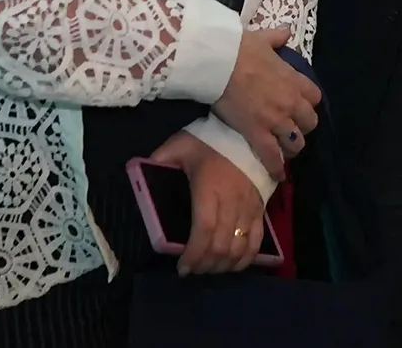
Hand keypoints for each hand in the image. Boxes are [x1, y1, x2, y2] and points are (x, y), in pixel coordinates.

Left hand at [151, 129, 266, 275]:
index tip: (182, 267)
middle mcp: (231, 201)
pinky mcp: (260, 209)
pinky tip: (233, 266)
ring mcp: (248, 207)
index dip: (194, 253)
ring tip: (208, 269)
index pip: (203, 229)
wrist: (249, 130)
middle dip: (204, 264)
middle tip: (192, 270)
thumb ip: (161, 158)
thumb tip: (140, 171)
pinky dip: (246, 258)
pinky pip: (256, 240)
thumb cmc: (211, 141)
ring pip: (239, 247)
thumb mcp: (181, 144)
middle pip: (221, 244)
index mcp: (209, 188)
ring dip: (223, 265)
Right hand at [212, 27, 319, 178]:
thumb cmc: (240, 47)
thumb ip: (277, 38)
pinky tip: (276, 174)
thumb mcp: (263, 38)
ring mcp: (275, 119)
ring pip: (295, 142)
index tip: (300, 107)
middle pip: (310, 123)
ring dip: (291, 147)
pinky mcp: (257, 133)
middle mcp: (290, 102)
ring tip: (284, 150)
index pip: (315, 97)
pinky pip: (272, 156)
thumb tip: (285, 32)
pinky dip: (275, 167)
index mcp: (293, 79)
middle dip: (303, 128)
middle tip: (291, 129)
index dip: (308, 104)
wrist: (219, 61)